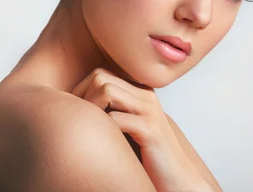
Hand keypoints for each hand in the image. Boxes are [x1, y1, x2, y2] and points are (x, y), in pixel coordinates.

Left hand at [72, 68, 212, 191]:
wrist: (178, 178)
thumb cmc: (147, 156)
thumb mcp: (129, 126)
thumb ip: (112, 110)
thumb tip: (74, 104)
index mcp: (140, 92)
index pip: (101, 73)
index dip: (82, 91)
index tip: (77, 113)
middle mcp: (146, 96)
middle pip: (101, 77)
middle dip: (83, 97)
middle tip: (80, 122)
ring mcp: (150, 112)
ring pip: (107, 91)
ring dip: (90, 110)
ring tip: (90, 130)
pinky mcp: (151, 131)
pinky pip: (116, 119)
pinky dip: (102, 129)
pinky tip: (103, 143)